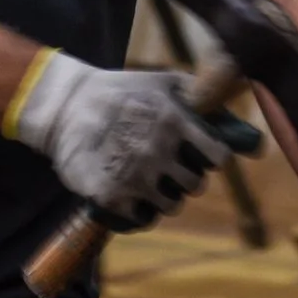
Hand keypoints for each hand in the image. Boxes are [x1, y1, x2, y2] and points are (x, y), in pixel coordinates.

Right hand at [9, 52, 228, 226]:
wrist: (66, 107)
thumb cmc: (120, 90)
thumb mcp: (161, 81)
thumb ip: (198, 93)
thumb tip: (231, 106)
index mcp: (175, 121)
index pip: (218, 155)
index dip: (214, 157)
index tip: (204, 156)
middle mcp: (158, 151)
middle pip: (196, 184)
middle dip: (188, 178)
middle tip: (173, 169)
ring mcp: (135, 176)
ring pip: (172, 205)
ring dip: (167, 197)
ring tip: (154, 183)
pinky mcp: (112, 196)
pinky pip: (143, 217)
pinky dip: (142, 210)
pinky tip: (135, 197)